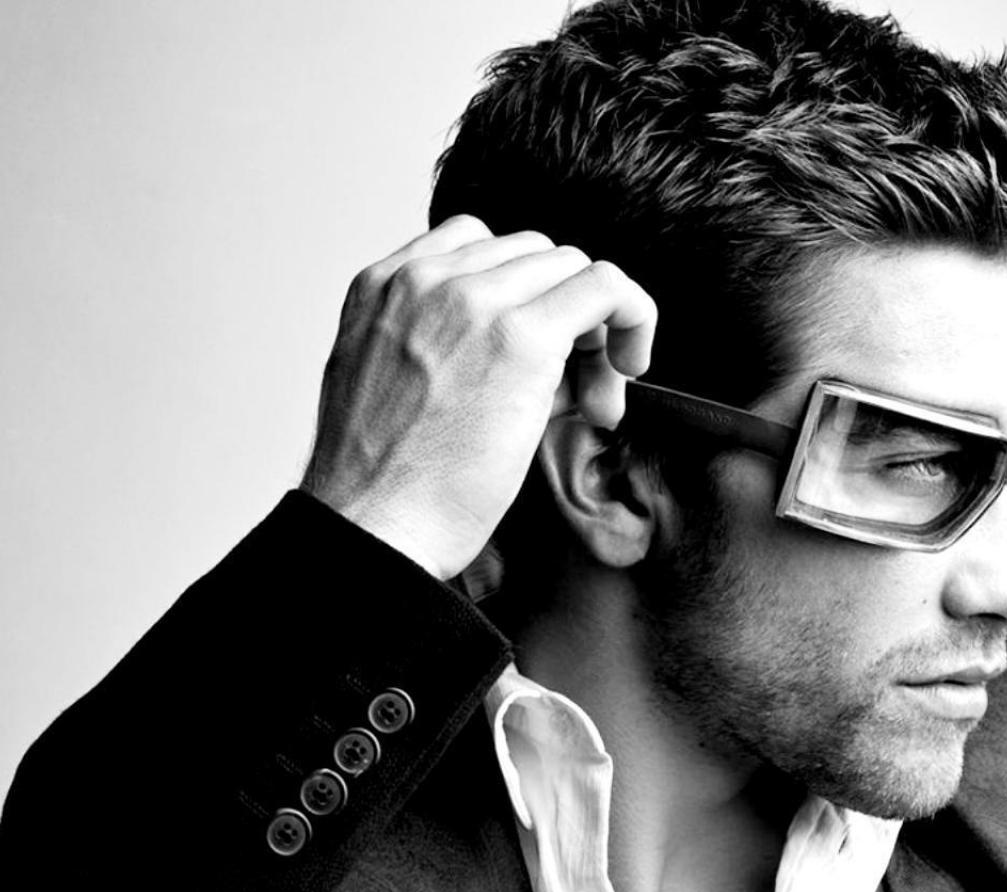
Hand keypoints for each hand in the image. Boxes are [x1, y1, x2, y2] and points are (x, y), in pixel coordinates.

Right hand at [303, 216, 656, 577]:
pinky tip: (630, 367)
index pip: (480, 248)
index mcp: (382, 285)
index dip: (523, 299)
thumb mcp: (395, 389)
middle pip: (532, 256)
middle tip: (577, 395)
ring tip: (593, 403)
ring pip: (571, 267)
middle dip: (564, 317)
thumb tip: (547, 365)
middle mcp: (424, 278)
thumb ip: (451, 351)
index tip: (538, 359)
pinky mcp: (522, 336)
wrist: (372, 529)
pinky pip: (605, 286)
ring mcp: (472, 299)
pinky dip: (634, 316)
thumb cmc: (385, 488)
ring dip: (596, 328)